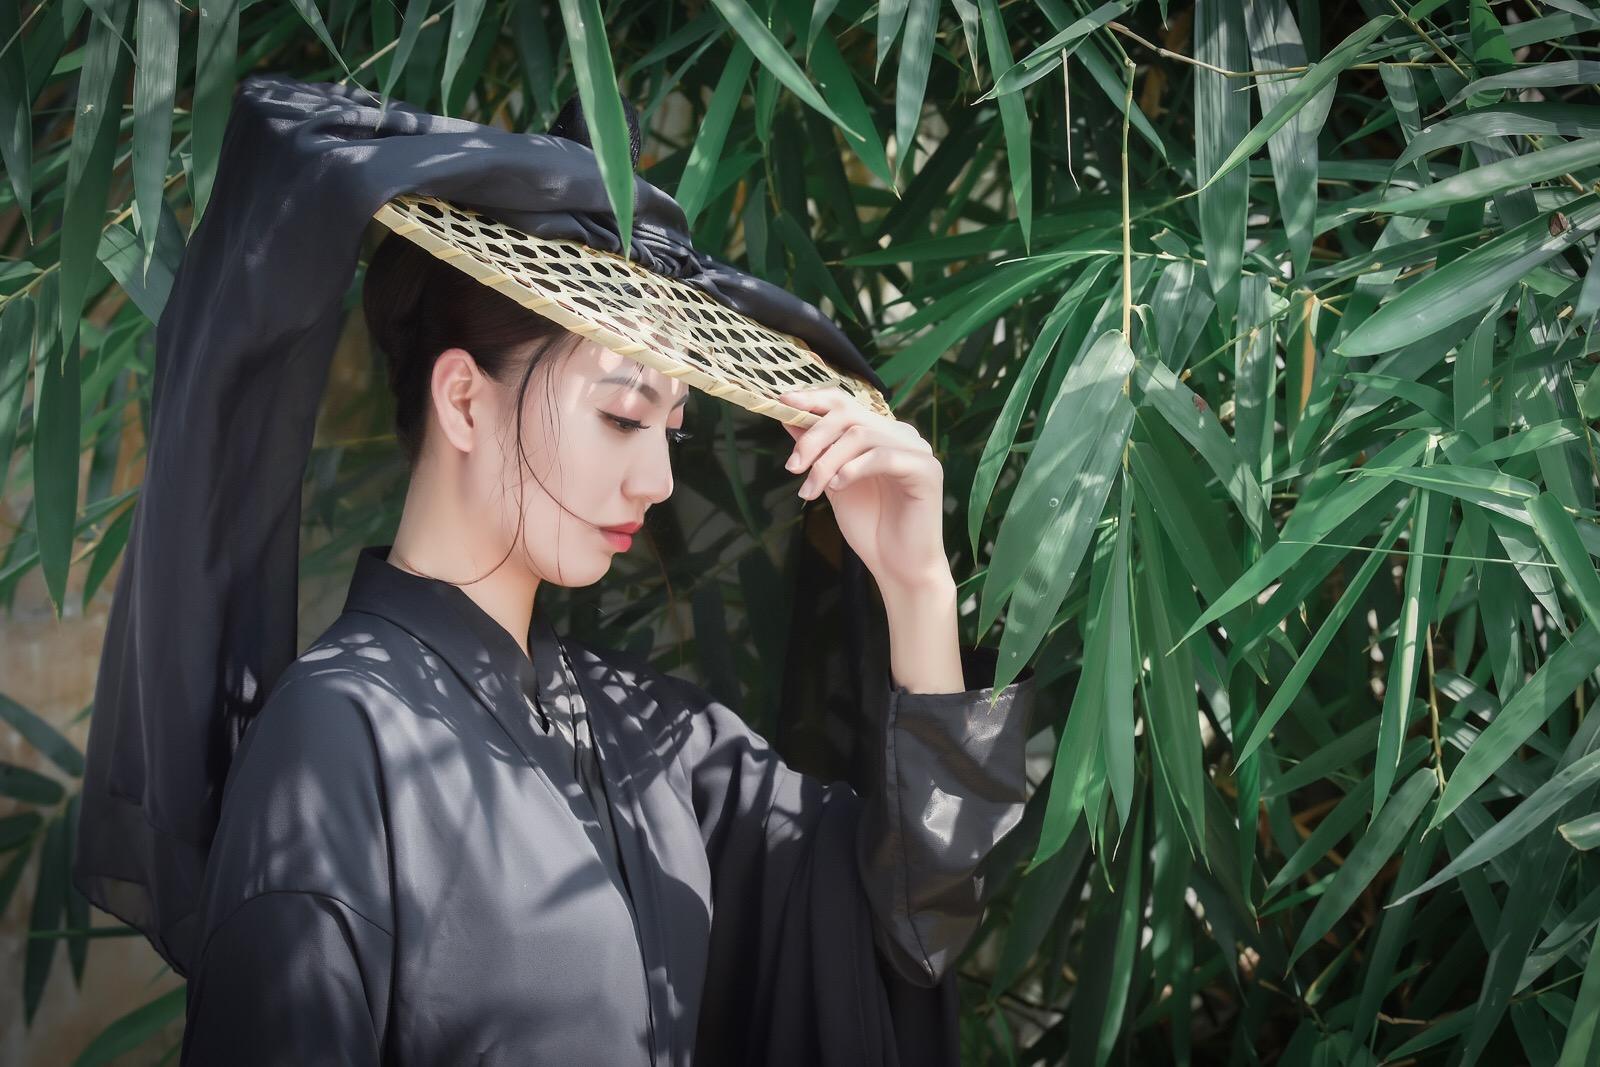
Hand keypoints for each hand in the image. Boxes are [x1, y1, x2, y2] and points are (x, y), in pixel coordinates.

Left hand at [777, 388, 952, 594]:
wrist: (899, 568)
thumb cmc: (870, 527)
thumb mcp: (832, 483)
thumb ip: (818, 451)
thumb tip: (788, 418)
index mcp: (881, 434)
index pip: (845, 403)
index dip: (813, 399)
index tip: (782, 403)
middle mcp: (901, 435)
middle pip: (850, 414)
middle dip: (813, 437)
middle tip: (793, 466)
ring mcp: (917, 450)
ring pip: (861, 435)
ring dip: (827, 461)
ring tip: (811, 490)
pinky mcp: (926, 470)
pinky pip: (883, 456)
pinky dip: (853, 469)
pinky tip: (837, 487)